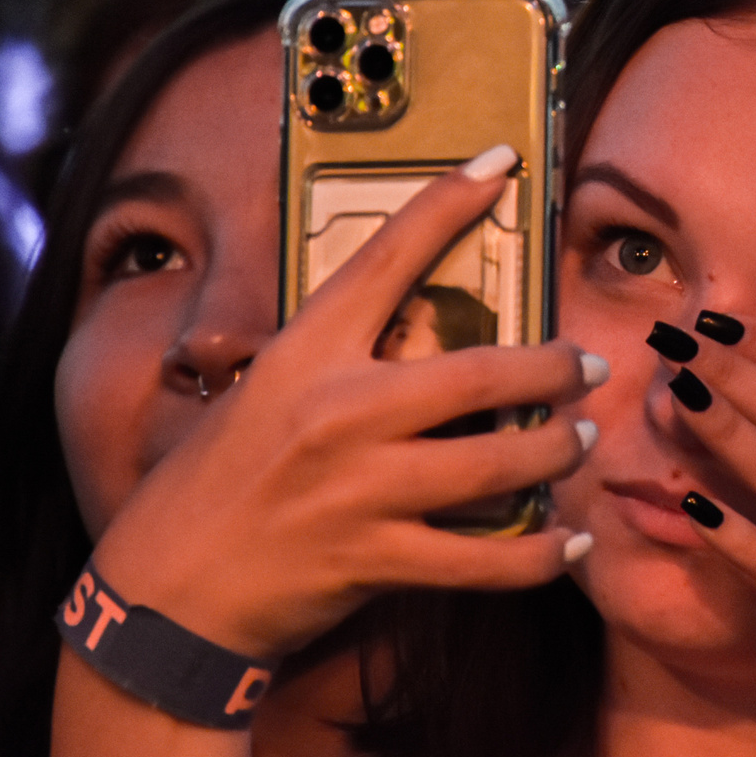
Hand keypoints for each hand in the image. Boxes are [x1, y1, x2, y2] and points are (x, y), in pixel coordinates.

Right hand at [91, 147, 601, 662]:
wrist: (164, 593)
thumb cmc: (217, 485)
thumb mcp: (263, 395)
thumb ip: (336, 367)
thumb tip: (420, 341)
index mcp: (305, 356)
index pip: (385, 259)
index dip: (447, 204)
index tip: (499, 163)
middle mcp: (337, 412)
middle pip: (479, 375)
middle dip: (554, 369)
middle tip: (591, 365)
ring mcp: (359, 489)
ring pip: (496, 463)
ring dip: (557, 451)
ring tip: (581, 440)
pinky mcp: (374, 559)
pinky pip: (483, 558)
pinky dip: (538, 553)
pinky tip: (569, 541)